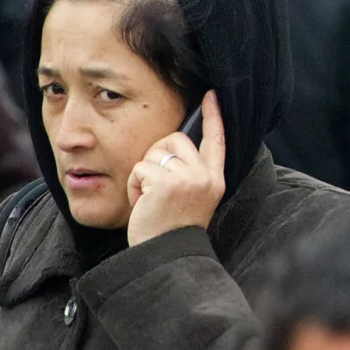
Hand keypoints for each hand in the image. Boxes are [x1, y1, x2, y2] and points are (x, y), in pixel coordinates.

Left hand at [126, 91, 225, 247]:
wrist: (166, 254)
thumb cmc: (171, 228)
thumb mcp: (191, 197)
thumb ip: (189, 172)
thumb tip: (172, 146)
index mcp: (214, 179)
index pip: (216, 140)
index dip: (213, 116)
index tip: (211, 95)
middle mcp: (205, 176)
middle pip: (175, 139)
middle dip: (157, 155)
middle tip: (156, 185)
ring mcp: (188, 178)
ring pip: (154, 153)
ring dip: (143, 174)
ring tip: (150, 198)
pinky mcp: (166, 182)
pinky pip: (139, 169)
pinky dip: (134, 185)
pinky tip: (142, 204)